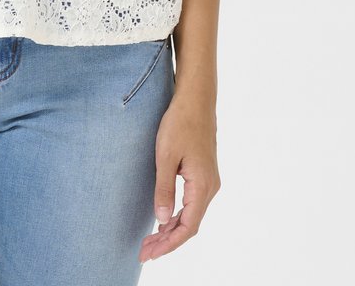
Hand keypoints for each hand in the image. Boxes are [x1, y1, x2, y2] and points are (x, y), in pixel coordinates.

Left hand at [138, 92, 220, 262]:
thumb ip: (164, 189)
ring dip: (171, 229)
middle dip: (167, 241)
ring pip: (191, 215)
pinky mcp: (203, 174)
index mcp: (202, 186)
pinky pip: (191, 203)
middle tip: (144, 252)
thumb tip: (161, 220)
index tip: (149, 253)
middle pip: (190, 225)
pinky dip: (177, 215)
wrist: (195, 100)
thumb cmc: (180, 123)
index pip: (187, 227)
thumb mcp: (166, 156)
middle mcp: (210, 188)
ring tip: (150, 240)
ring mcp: (208, 181)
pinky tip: (162, 219)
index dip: (169, 244)